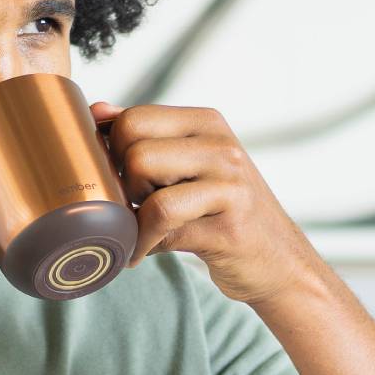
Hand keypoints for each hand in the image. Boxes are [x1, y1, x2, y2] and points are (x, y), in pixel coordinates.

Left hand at [89, 100, 326, 306]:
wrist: (277, 262)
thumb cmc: (219, 213)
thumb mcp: (186, 167)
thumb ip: (145, 139)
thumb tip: (96, 111)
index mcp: (206, 122)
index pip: (132, 118)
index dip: (112, 154)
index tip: (120, 181)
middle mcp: (221, 144)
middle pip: (133, 149)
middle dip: (122, 185)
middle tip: (134, 209)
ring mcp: (230, 180)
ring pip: (145, 178)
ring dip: (131, 214)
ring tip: (143, 230)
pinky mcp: (229, 222)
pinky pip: (161, 222)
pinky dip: (141, 242)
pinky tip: (141, 252)